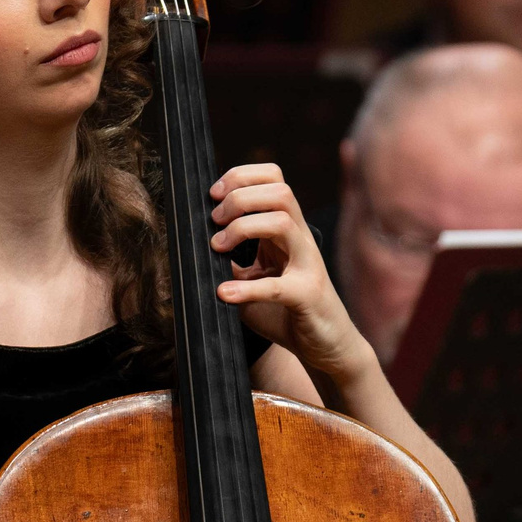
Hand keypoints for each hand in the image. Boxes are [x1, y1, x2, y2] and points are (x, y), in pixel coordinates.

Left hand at [208, 164, 376, 387]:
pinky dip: (248, 289)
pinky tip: (225, 294)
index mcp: (287, 229)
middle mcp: (300, 240)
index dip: (242, 176)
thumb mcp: (252, 278)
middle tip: (215, 221)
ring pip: (283, 222)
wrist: (325, 345)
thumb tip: (195, 245)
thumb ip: (232, 261)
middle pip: (280, 192)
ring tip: (219, 247)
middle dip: (240, 198)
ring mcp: (307, 265)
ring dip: (243, 227)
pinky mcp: (308, 296)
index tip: (214, 196)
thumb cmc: (285, 310)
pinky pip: (279, 286)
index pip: (273, 179)